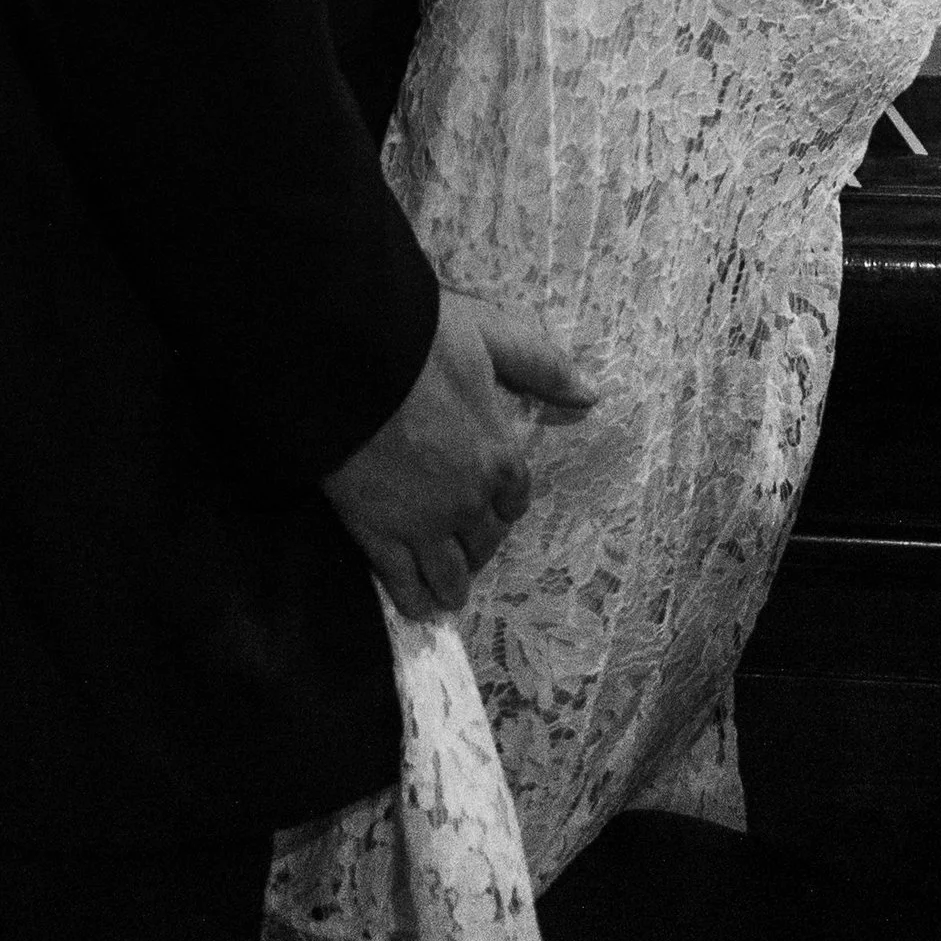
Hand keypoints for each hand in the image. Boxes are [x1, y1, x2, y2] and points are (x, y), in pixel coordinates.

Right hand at [322, 287, 596, 621]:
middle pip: (484, 541)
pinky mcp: (378, 536)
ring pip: (450, 574)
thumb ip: (541, 365)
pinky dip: (413, 599)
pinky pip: (402, 583)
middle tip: (466, 548)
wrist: (348, 360)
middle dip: (479, 546)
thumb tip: (591, 394)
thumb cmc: (421, 341)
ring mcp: (424, 525)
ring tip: (448, 592)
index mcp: (498, 456)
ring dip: (454, 585)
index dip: (504, 504)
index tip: (493, 507)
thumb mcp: (490, 336)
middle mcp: (469, 501)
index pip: (515, 499)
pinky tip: (416, 605)